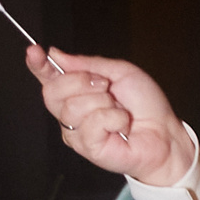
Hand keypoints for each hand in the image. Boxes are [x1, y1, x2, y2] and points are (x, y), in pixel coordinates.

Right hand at [27, 46, 197, 184]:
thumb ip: (87, 64)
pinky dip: (113, 119)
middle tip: (105, 86)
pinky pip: (91, 124)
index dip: (37, 65)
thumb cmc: (145, 104)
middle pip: (52, 92)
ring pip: (72, 108)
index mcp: (77, 91)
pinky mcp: (87, 148)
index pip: (48, 78)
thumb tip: (56, 54)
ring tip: (118, 110)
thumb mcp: (119, 72)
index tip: (34, 51)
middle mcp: (71, 112)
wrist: (165, 132)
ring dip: (103, 103)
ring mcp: (77, 132)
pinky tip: (121, 126)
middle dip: (80, 81)